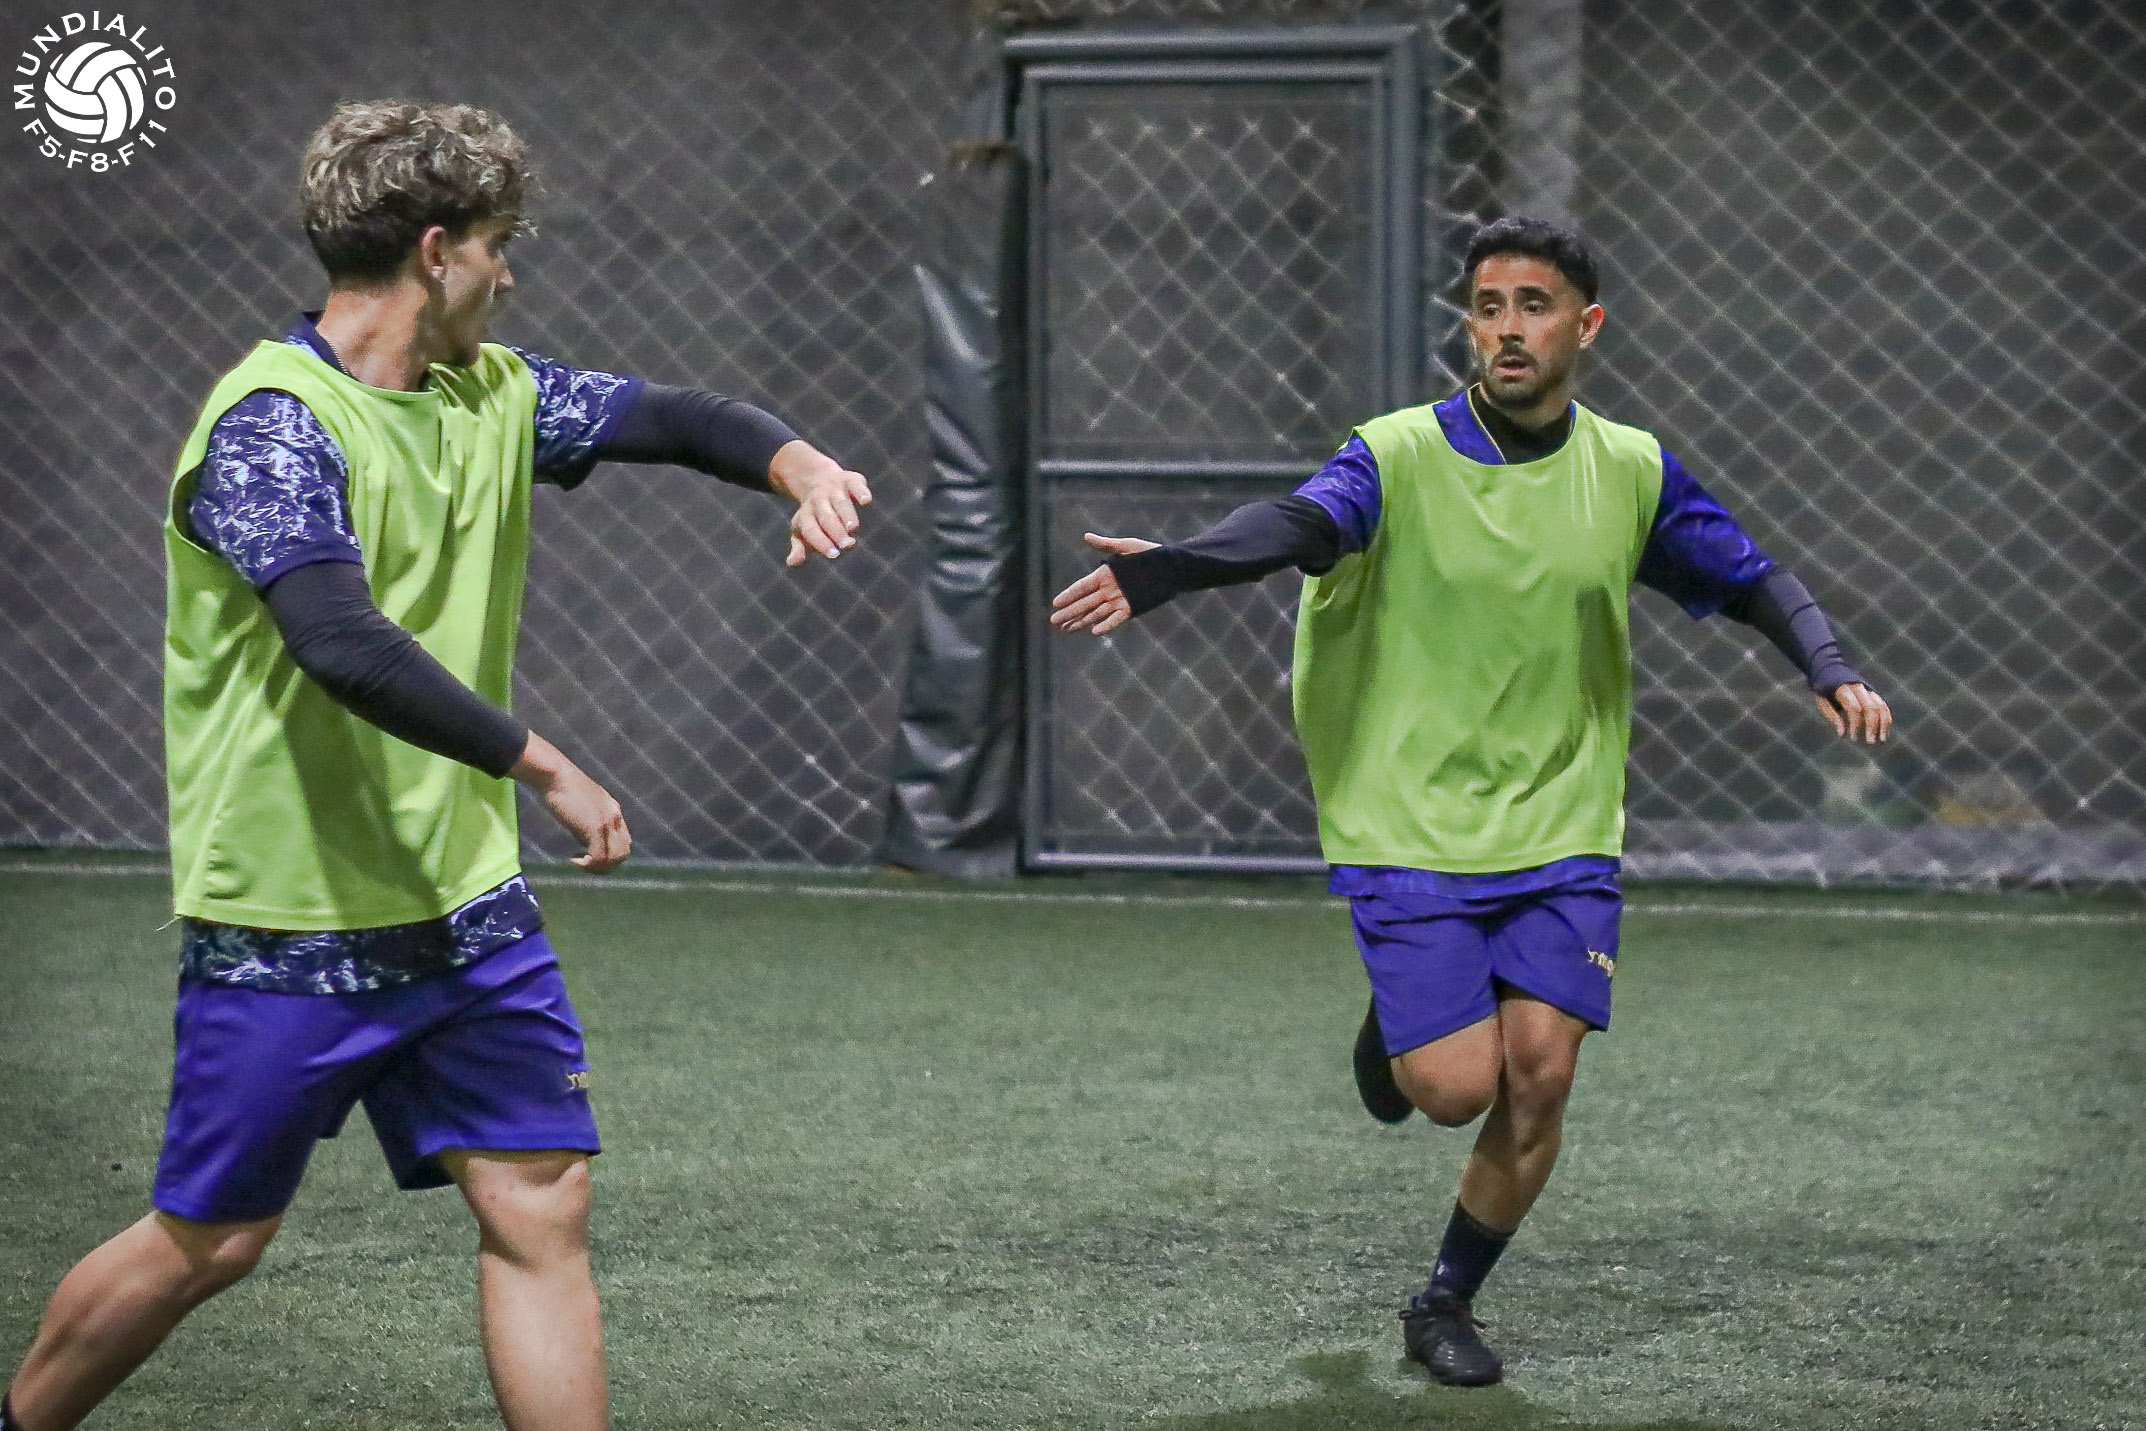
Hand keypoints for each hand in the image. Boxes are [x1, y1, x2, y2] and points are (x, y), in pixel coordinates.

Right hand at [511, 731, 630, 871]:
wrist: (555, 774)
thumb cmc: (560, 787)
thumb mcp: (581, 806)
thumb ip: (587, 823)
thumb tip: (584, 843)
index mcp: (613, 810)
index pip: (624, 841)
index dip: (609, 854)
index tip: (589, 854)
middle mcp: (615, 816)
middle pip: (624, 853)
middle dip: (606, 865)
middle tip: (585, 864)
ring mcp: (607, 822)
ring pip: (614, 858)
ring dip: (597, 867)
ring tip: (579, 862)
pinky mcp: (596, 827)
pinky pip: (600, 857)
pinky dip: (588, 864)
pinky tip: (573, 859)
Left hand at [768, 439, 872, 565]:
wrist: (816, 478)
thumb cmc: (813, 515)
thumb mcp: (803, 530)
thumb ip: (800, 547)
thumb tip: (792, 563)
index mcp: (806, 515)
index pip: (811, 530)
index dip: (821, 542)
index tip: (834, 554)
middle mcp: (819, 500)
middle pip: (826, 517)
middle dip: (836, 531)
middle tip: (847, 545)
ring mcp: (834, 489)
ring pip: (840, 502)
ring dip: (847, 514)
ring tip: (854, 528)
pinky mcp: (850, 479)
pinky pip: (855, 484)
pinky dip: (860, 491)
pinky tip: (866, 501)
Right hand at [1049, 532, 1158, 635]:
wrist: (1173, 566)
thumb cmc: (1150, 554)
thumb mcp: (1128, 546)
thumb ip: (1106, 545)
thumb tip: (1086, 536)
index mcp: (1105, 574)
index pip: (1082, 587)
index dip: (1069, 595)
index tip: (1055, 602)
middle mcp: (1109, 589)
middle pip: (1085, 603)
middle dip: (1069, 612)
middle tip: (1054, 621)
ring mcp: (1119, 600)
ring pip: (1096, 613)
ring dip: (1081, 621)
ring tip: (1066, 629)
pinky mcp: (1132, 608)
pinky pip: (1116, 618)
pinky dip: (1106, 624)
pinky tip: (1094, 631)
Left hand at [1816, 682, 1891, 744]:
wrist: (1831, 670)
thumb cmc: (1824, 690)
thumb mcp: (1822, 701)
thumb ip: (1832, 716)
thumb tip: (1842, 734)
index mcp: (1844, 688)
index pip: (1854, 707)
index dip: (1855, 723)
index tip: (1852, 737)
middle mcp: (1859, 687)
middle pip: (1871, 707)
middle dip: (1872, 725)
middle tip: (1870, 741)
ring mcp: (1867, 690)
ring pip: (1881, 706)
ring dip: (1883, 723)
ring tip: (1882, 739)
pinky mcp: (1873, 693)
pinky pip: (1883, 706)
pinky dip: (1885, 718)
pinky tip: (1884, 732)